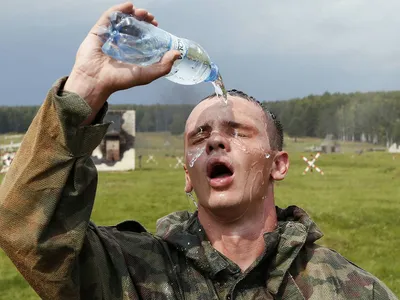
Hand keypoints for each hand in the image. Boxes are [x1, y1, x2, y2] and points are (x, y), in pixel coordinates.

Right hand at [64, 2, 179, 123]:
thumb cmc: (119, 80)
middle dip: (143, 19)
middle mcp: (119, 44)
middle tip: (150, 17)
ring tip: (142, 12)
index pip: (141, 36)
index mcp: (130, 53)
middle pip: (132, 26)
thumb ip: (163, 66)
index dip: (149, 28)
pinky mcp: (97, 32)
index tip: (156, 24)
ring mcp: (108, 37)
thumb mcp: (146, 74)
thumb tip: (177, 54)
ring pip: (121, 19)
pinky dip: (118, 9)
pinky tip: (128, 6)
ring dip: (132, 13)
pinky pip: (108, 17)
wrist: (96, 81)